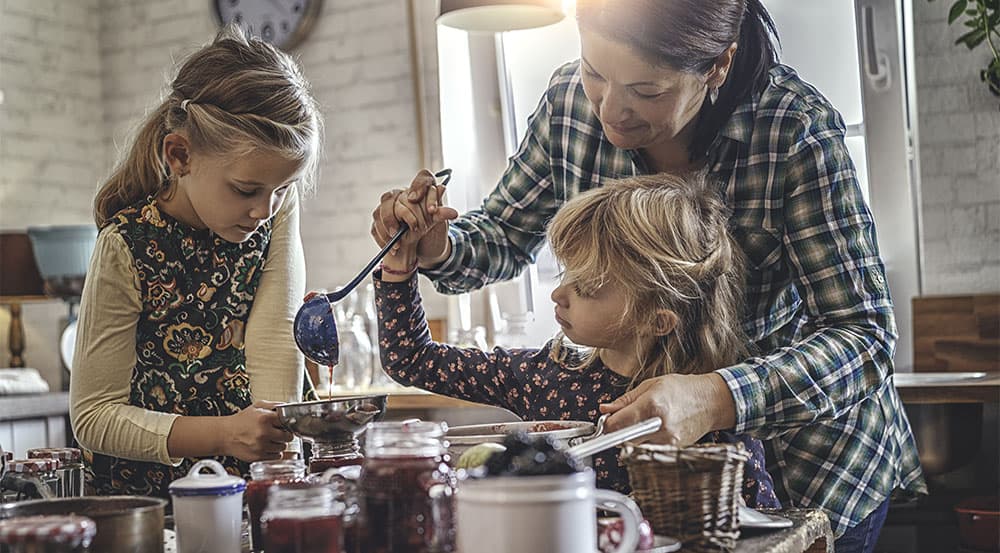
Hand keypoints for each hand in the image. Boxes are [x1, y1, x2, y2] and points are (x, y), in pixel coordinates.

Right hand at [222, 400, 293, 461]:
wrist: (224, 435)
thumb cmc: (240, 421)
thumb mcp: (256, 407)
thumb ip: (273, 405)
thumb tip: (287, 407)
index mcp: (265, 418)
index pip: (287, 422)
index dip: (286, 423)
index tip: (284, 424)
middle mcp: (264, 432)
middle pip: (288, 436)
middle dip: (285, 434)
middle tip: (279, 433)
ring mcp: (261, 446)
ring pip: (283, 447)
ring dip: (279, 444)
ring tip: (270, 440)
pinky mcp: (258, 456)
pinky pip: (276, 456)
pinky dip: (274, 452)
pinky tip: (267, 447)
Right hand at [371, 170, 458, 265]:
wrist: (420, 247)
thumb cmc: (429, 230)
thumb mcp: (437, 224)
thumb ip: (441, 216)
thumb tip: (453, 213)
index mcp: (420, 191)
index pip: (423, 178)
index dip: (420, 186)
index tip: (419, 201)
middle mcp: (402, 195)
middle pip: (394, 196)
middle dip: (403, 214)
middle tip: (414, 228)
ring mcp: (387, 207)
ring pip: (381, 210)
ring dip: (390, 225)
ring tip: (399, 240)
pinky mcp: (378, 221)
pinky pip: (376, 225)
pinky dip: (384, 237)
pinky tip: (393, 246)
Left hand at [598, 373, 736, 445]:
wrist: (711, 402)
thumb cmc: (683, 390)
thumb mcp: (650, 385)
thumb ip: (625, 400)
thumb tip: (605, 410)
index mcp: (652, 406)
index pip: (617, 424)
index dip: (606, 423)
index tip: (606, 419)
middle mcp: (660, 426)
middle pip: (622, 439)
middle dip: (617, 431)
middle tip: (621, 420)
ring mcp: (668, 441)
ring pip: (634, 446)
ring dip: (630, 438)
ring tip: (640, 423)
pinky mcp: (672, 449)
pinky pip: (648, 449)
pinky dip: (644, 442)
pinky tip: (652, 430)